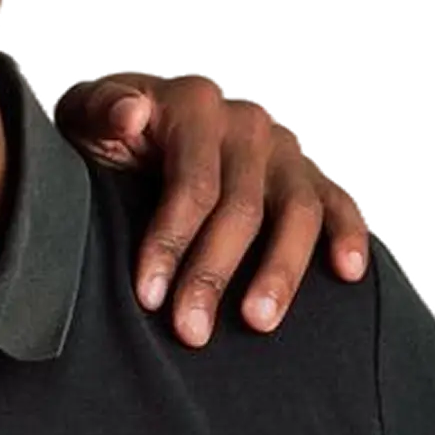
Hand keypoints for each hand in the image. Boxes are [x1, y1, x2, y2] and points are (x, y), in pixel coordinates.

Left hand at [55, 69, 374, 346]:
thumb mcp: (84, 111)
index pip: (191, 185)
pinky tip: (348, 272)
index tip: (148, 295)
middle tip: (191, 330)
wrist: (134, 114)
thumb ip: (99, 106)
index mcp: (193, 104)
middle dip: (213, 274)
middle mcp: (246, 122)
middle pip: (241, 208)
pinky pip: (340, 201)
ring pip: (297, 212)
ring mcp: (284, 147)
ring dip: (280, 272)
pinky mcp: (310, 171)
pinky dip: (350, 234)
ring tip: (259, 322)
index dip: (171, 243)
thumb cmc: (104, 126)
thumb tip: (131, 114)